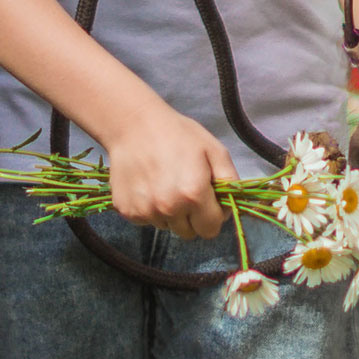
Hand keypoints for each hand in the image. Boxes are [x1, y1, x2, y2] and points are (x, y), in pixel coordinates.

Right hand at [104, 106, 236, 237]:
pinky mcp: (128, 211)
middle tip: (186, 191)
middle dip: (192, 217)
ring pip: (167, 226)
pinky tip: (149, 185)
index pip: (210, 230)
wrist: (134, 125)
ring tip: (164, 184)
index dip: (212, 216)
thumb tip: (231, 207)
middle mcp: (169, 209)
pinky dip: (150, 208)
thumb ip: (230, 181)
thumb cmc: (178, 134)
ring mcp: (145, 212)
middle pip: (188, 233)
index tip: (208, 200)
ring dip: (170, 213)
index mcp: (194, 195)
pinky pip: (147, 220)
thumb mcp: (214, 150)